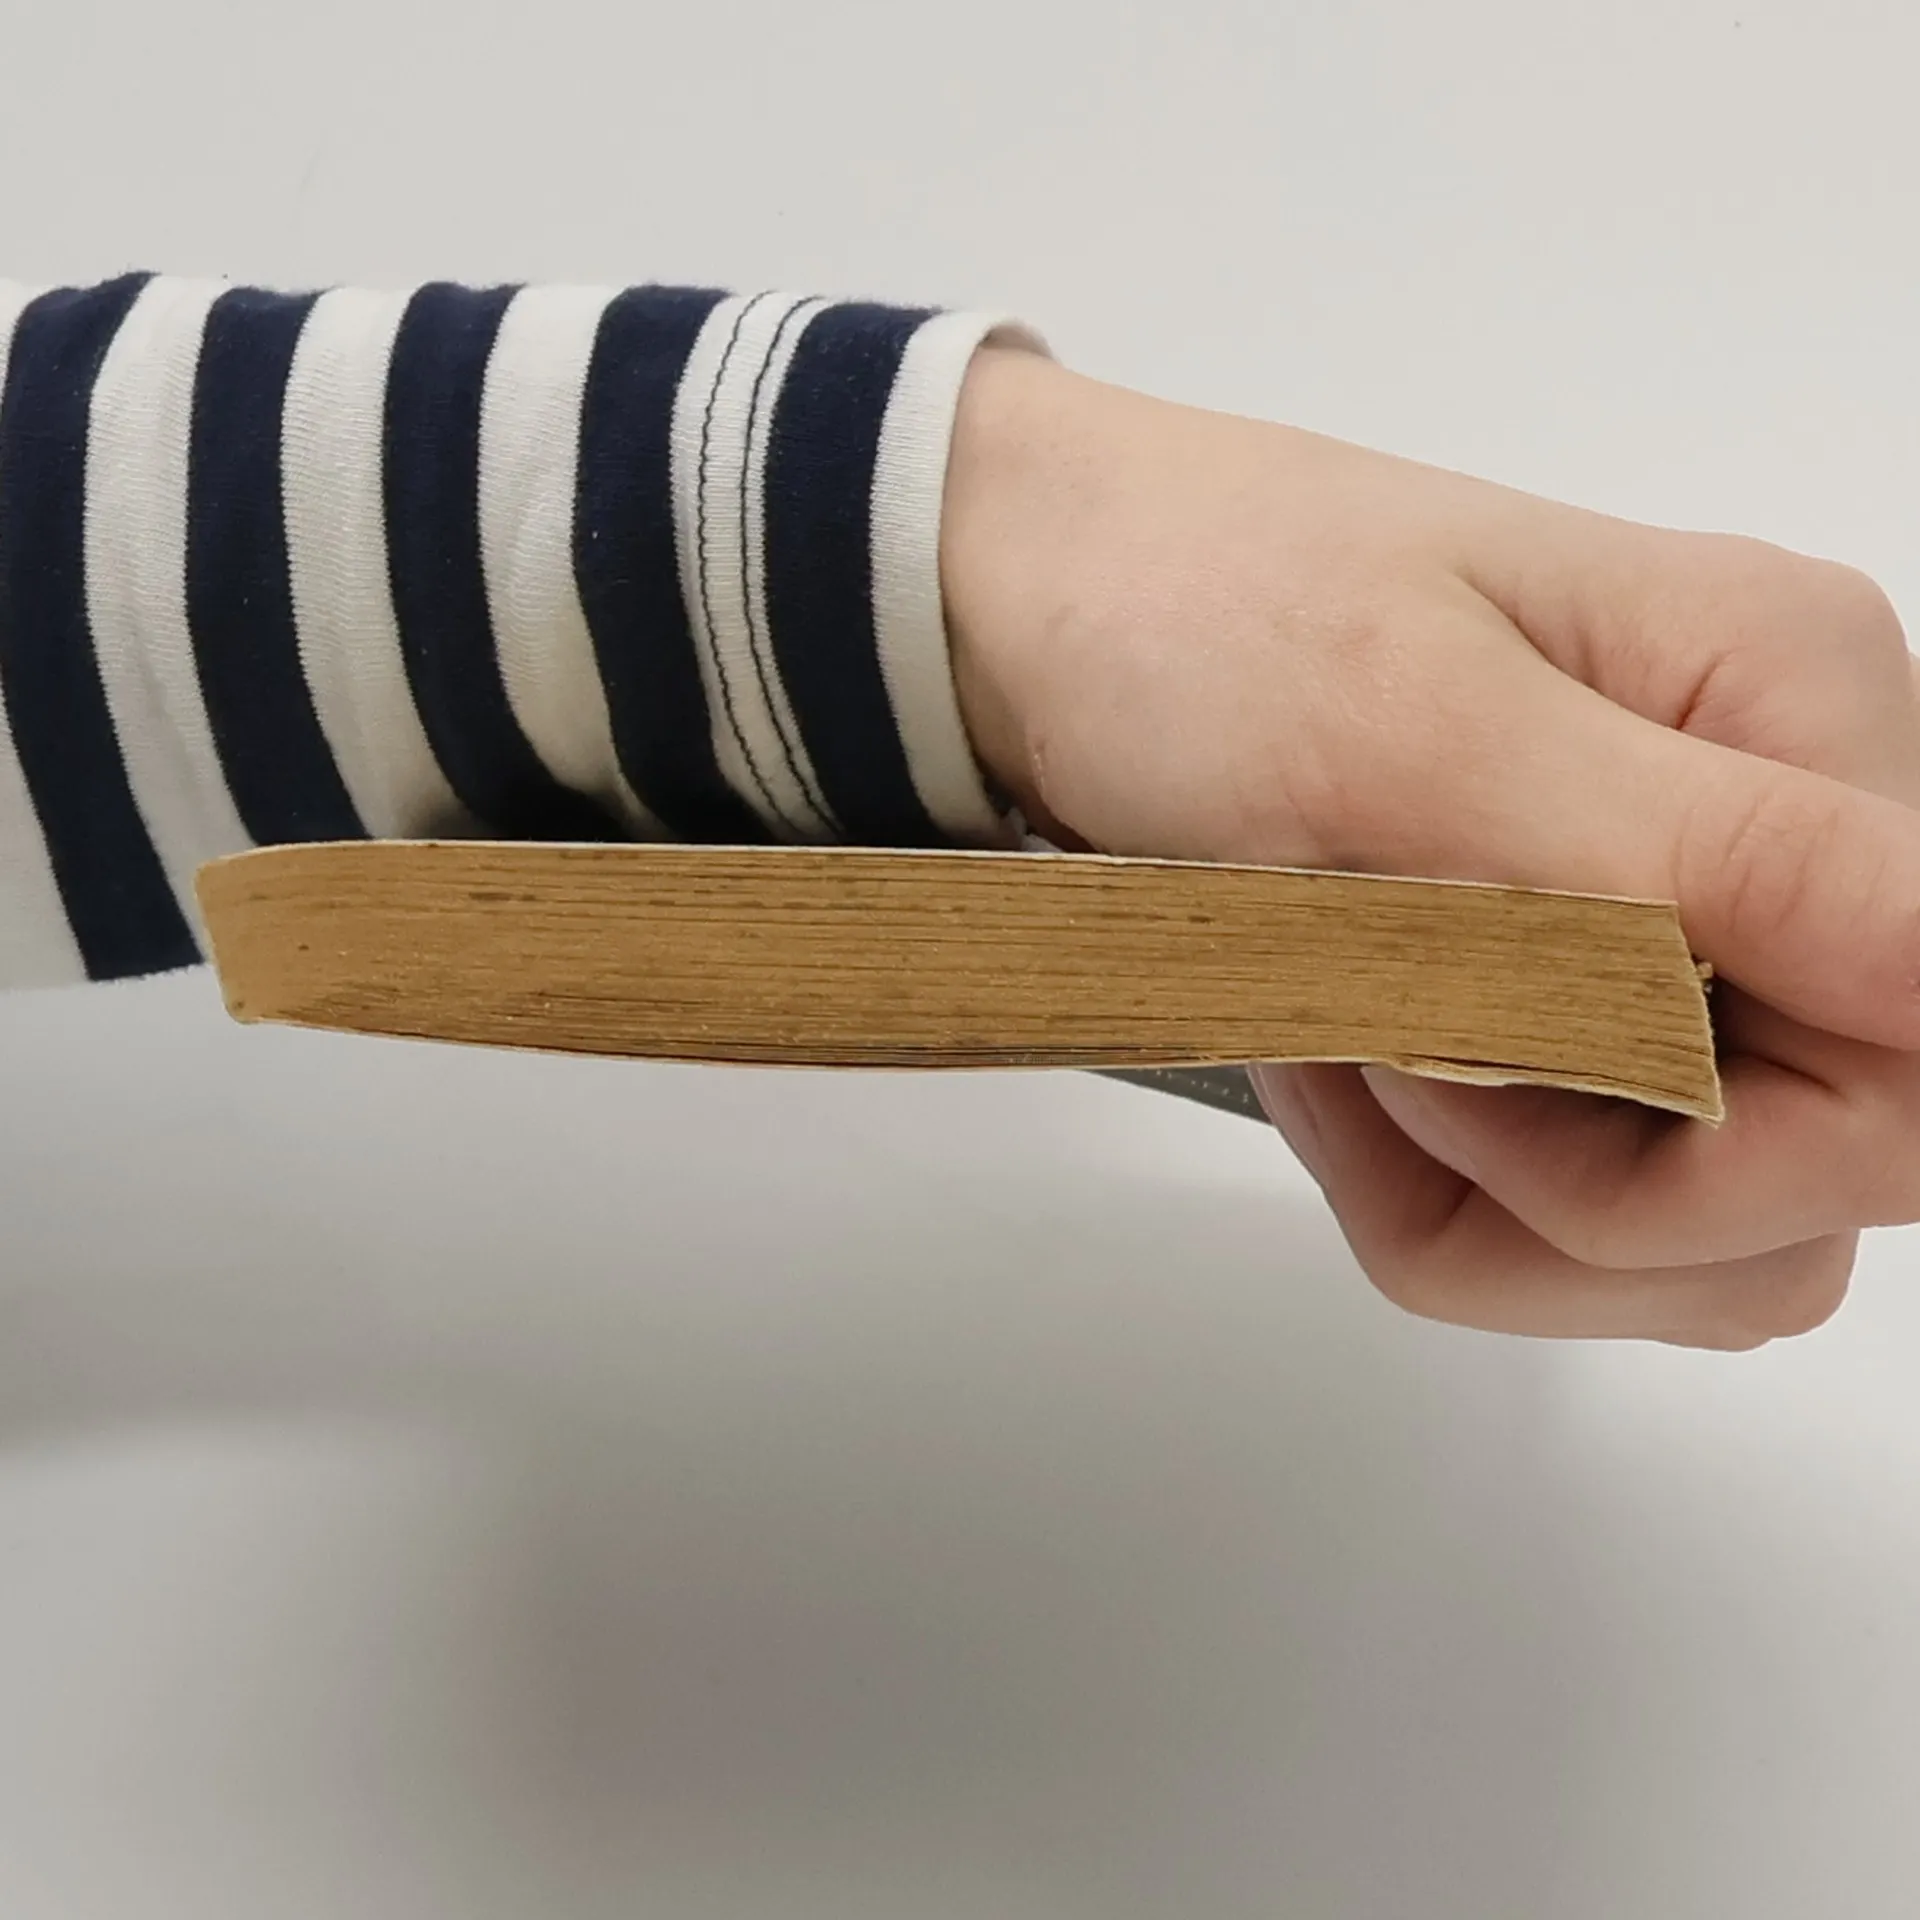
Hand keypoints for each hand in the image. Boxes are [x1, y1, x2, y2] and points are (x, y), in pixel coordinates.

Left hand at [941, 346, 1919, 1347]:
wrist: (1035, 615)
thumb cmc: (1194, 616)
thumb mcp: (1423, 737)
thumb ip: (1710, 866)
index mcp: (1796, 715)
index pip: (1914, 1073)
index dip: (1724, 1163)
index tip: (1483, 1077)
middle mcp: (1775, 835)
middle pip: (1802, 1186)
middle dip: (1571, 1186)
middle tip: (1375, 1045)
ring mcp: (1676, 938)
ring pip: (1688, 1234)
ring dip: (1492, 1197)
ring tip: (1339, 1040)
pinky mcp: (1575, 1010)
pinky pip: (1570, 1206)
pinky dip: (1438, 1185)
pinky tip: (1335, 1061)